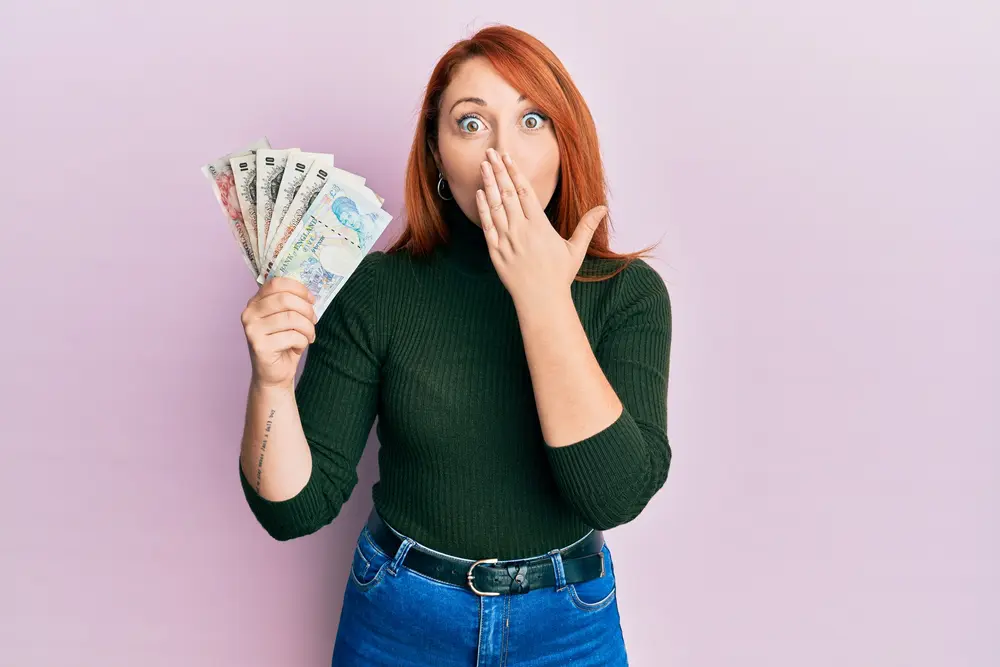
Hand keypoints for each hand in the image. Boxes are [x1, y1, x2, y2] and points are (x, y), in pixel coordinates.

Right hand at [241, 276, 317, 388]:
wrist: (274, 374)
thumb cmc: (284, 343)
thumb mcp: (287, 318)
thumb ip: (291, 303)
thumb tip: (309, 293)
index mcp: (255, 302)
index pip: (276, 283)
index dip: (298, 288)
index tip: (311, 299)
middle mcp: (249, 313)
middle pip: (285, 299)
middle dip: (307, 310)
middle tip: (313, 320)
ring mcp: (252, 330)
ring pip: (292, 318)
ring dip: (308, 328)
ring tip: (308, 336)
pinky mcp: (260, 346)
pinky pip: (292, 336)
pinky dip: (302, 342)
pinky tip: (298, 347)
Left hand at [475, 147, 607, 304]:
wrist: (541, 300)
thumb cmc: (559, 275)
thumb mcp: (576, 249)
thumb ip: (587, 226)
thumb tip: (603, 208)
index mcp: (540, 226)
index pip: (525, 191)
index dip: (515, 171)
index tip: (508, 156)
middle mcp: (521, 230)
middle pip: (507, 193)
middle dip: (498, 170)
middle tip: (490, 152)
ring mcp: (506, 240)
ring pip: (495, 205)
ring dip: (489, 183)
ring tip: (483, 165)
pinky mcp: (496, 251)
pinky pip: (487, 225)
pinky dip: (483, 208)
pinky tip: (480, 193)